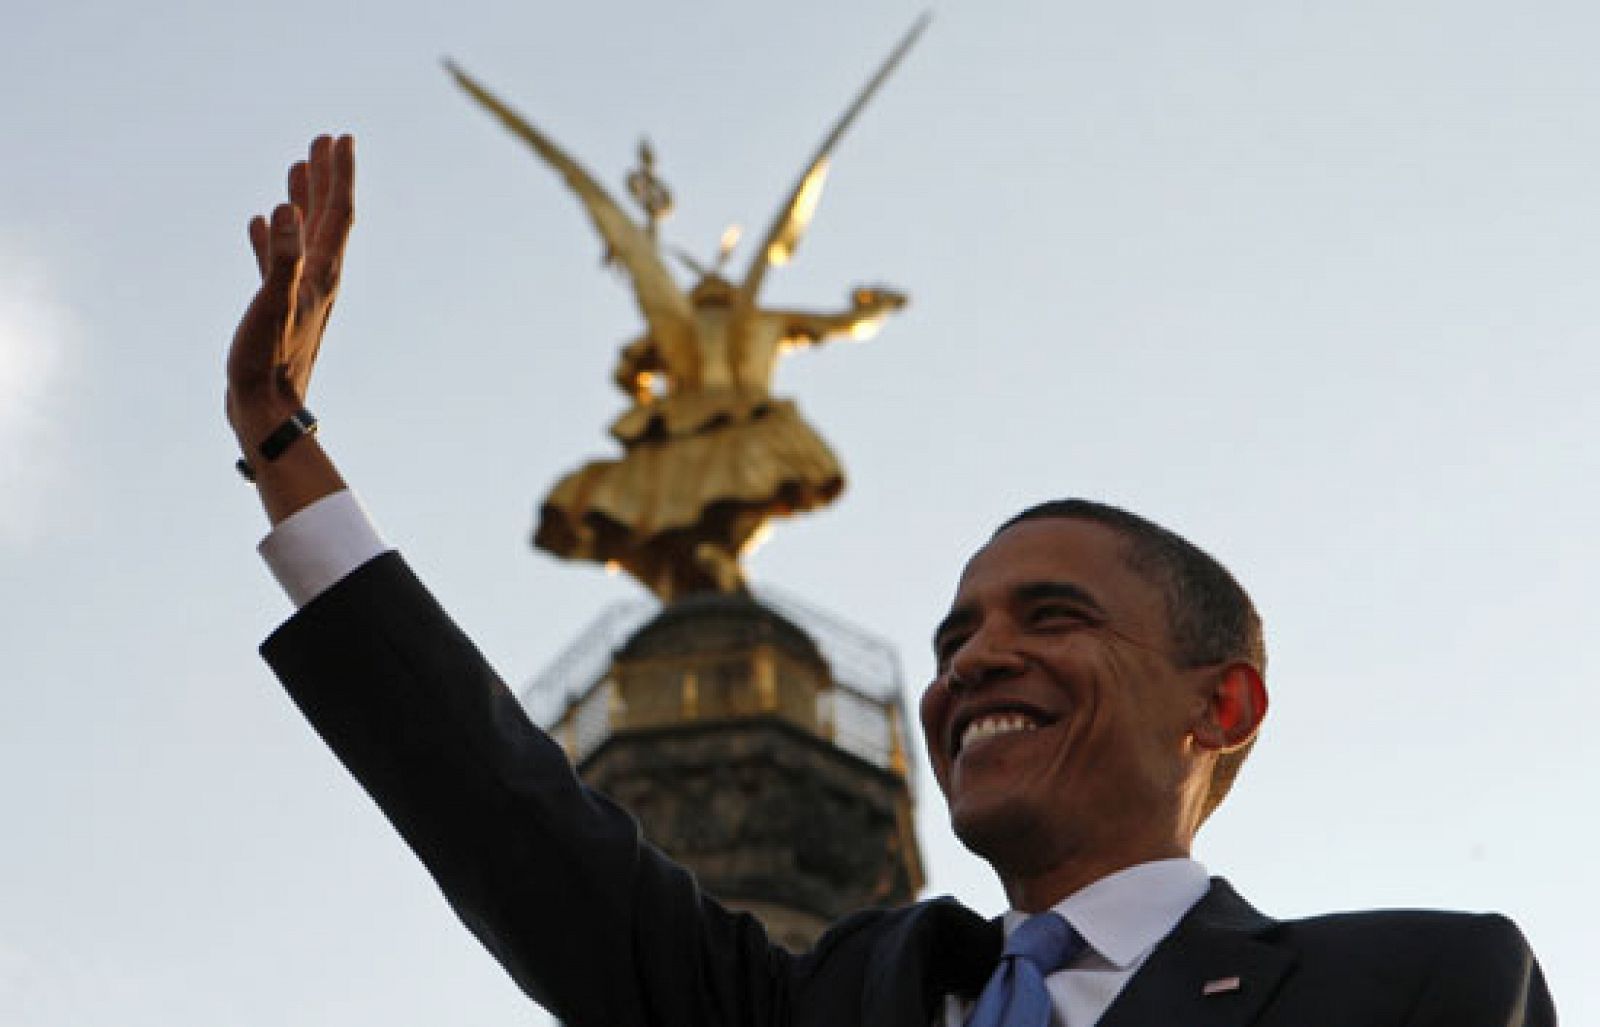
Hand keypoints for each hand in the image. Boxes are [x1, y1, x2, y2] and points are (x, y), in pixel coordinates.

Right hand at [226, 135, 354, 450]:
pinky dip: (272, 238)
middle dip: (326, 178)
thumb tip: (287, 211)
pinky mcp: (277, 308)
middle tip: (324, 140)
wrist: (265, 411)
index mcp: (322, 274)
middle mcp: (317, 280)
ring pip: (303, 236)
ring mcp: (298, 294)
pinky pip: (277, 261)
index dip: (340, 175)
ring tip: (297, 169)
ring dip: (302, 201)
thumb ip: (280, 258)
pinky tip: (262, 224)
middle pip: (326, 218)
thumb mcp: (272, 304)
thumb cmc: (267, 362)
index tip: (341, 139)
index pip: (337, 213)